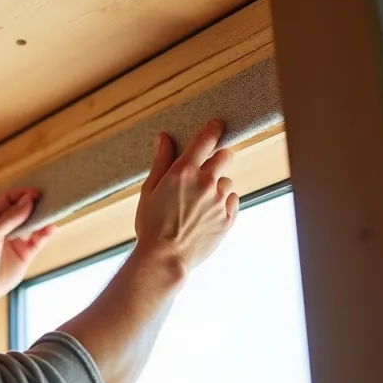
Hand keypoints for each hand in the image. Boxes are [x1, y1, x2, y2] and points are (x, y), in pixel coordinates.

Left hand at [0, 188, 56, 302]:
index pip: (9, 198)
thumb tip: (28, 200)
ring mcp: (14, 238)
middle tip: (49, 200)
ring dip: (41, 219)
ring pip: (32, 224)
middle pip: (22, 209)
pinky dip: (44, 235)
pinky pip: (37, 241)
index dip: (23, 194)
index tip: (37, 194)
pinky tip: (50, 229)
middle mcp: (2, 224)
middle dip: (35, 205)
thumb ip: (10, 217)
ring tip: (51, 214)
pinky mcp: (24, 253)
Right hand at [132, 120, 238, 273]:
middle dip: (219, 157)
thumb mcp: (149, 189)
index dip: (213, 129)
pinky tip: (206, 215)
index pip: (205, 140)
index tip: (218, 124)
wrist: (165, 258)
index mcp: (183, 171)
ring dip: (217, 187)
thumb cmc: (151, 224)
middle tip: (207, 169)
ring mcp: (219, 201)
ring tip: (198, 204)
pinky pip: (232, 202)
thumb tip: (164, 137)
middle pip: (225, 156)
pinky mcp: (228, 218)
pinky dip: (223, 204)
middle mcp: (205, 182)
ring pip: (227, 183)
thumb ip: (161, 161)